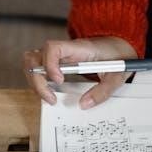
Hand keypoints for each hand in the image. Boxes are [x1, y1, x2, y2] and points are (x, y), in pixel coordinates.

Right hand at [23, 36, 137, 108]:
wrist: (119, 47)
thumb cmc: (118, 57)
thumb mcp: (117, 76)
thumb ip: (103, 90)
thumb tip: (84, 104)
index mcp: (78, 48)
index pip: (53, 48)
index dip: (50, 64)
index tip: (59, 81)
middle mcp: (64, 50)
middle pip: (35, 56)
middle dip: (36, 79)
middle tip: (51, 98)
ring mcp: (58, 56)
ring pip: (32, 62)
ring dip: (35, 81)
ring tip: (49, 97)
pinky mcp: (57, 63)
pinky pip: (39, 69)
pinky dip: (39, 82)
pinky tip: (50, 92)